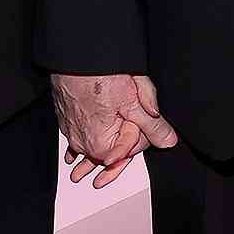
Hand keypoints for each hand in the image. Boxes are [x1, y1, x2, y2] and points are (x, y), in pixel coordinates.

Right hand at [51, 73, 177, 188]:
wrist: (73, 58)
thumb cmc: (98, 76)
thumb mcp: (134, 101)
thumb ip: (153, 126)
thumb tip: (168, 140)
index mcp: (102, 144)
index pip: (127, 152)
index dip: (140, 142)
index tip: (144, 130)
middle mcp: (83, 142)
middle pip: (106, 151)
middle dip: (115, 150)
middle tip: (110, 161)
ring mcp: (72, 132)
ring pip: (88, 145)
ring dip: (89, 157)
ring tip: (80, 175)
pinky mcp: (65, 120)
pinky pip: (74, 137)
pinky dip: (76, 144)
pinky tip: (72, 156)